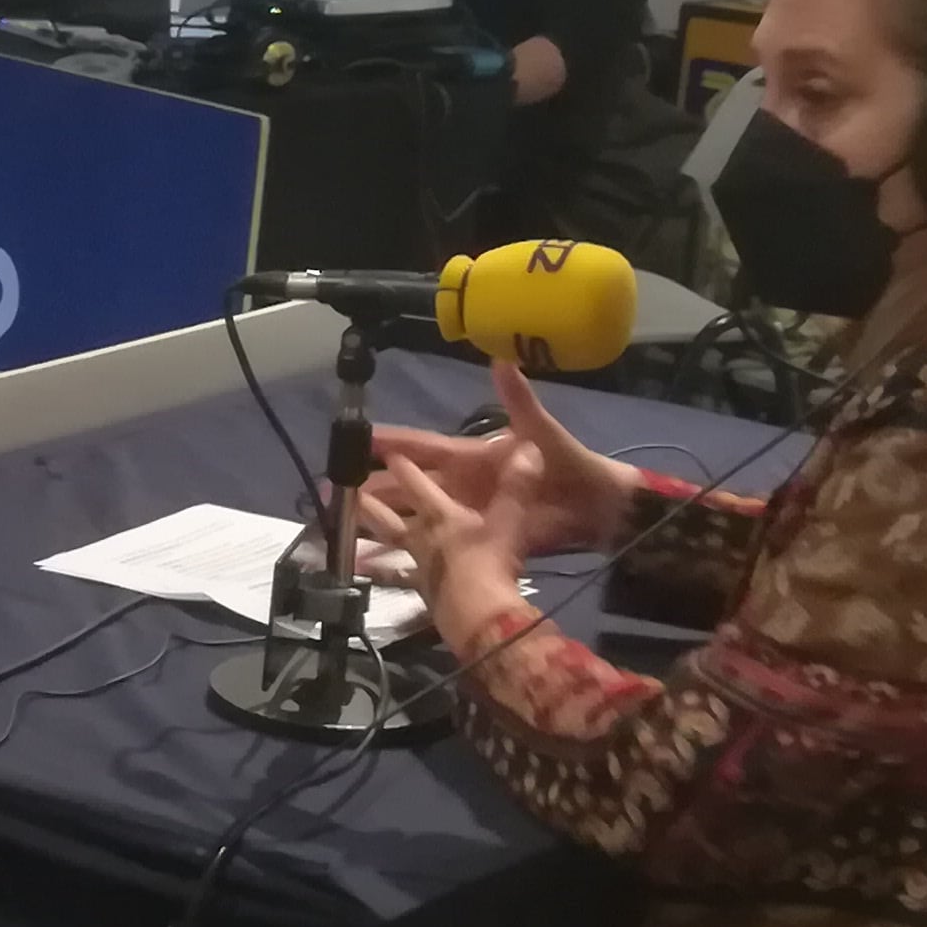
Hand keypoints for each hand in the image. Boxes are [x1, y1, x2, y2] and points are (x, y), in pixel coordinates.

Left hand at [355, 448, 530, 658]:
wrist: (480, 613)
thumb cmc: (493, 562)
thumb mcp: (510, 520)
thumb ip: (517, 485)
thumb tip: (530, 448)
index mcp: (442, 515)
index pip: (418, 485)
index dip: (404, 468)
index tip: (387, 454)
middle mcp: (423, 537)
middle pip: (389, 515)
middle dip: (370, 501)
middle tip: (345, 491)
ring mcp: (418, 564)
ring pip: (387, 545)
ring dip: (365, 537)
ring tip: (335, 532)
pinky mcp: (420, 589)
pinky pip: (395, 580)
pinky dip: (379, 575)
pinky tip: (359, 573)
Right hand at [366, 358, 633, 562]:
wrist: (596, 510)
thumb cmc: (568, 467)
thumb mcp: (541, 432)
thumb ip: (519, 401)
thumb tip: (501, 359)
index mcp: (470, 458)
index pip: (421, 447)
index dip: (390, 442)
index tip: (356, 437)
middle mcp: (458, 487)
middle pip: (404, 485)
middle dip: (368, 486)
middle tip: (330, 489)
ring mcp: (463, 517)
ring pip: (411, 518)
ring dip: (378, 523)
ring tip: (342, 529)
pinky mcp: (473, 542)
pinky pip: (433, 550)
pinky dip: (405, 558)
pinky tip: (378, 566)